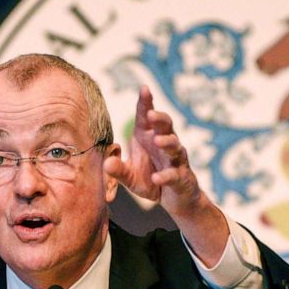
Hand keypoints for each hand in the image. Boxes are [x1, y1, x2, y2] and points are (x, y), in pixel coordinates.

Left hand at [104, 85, 227, 265]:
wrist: (173, 199)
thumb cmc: (151, 179)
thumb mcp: (130, 176)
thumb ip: (118, 170)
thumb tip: (106, 163)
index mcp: (148, 138)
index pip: (147, 117)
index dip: (146, 102)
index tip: (144, 88)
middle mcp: (164, 144)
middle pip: (166, 125)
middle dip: (160, 118)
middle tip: (150, 114)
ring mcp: (175, 160)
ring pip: (175, 146)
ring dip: (167, 142)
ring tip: (157, 141)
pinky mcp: (181, 177)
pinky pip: (174, 174)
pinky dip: (165, 175)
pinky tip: (156, 178)